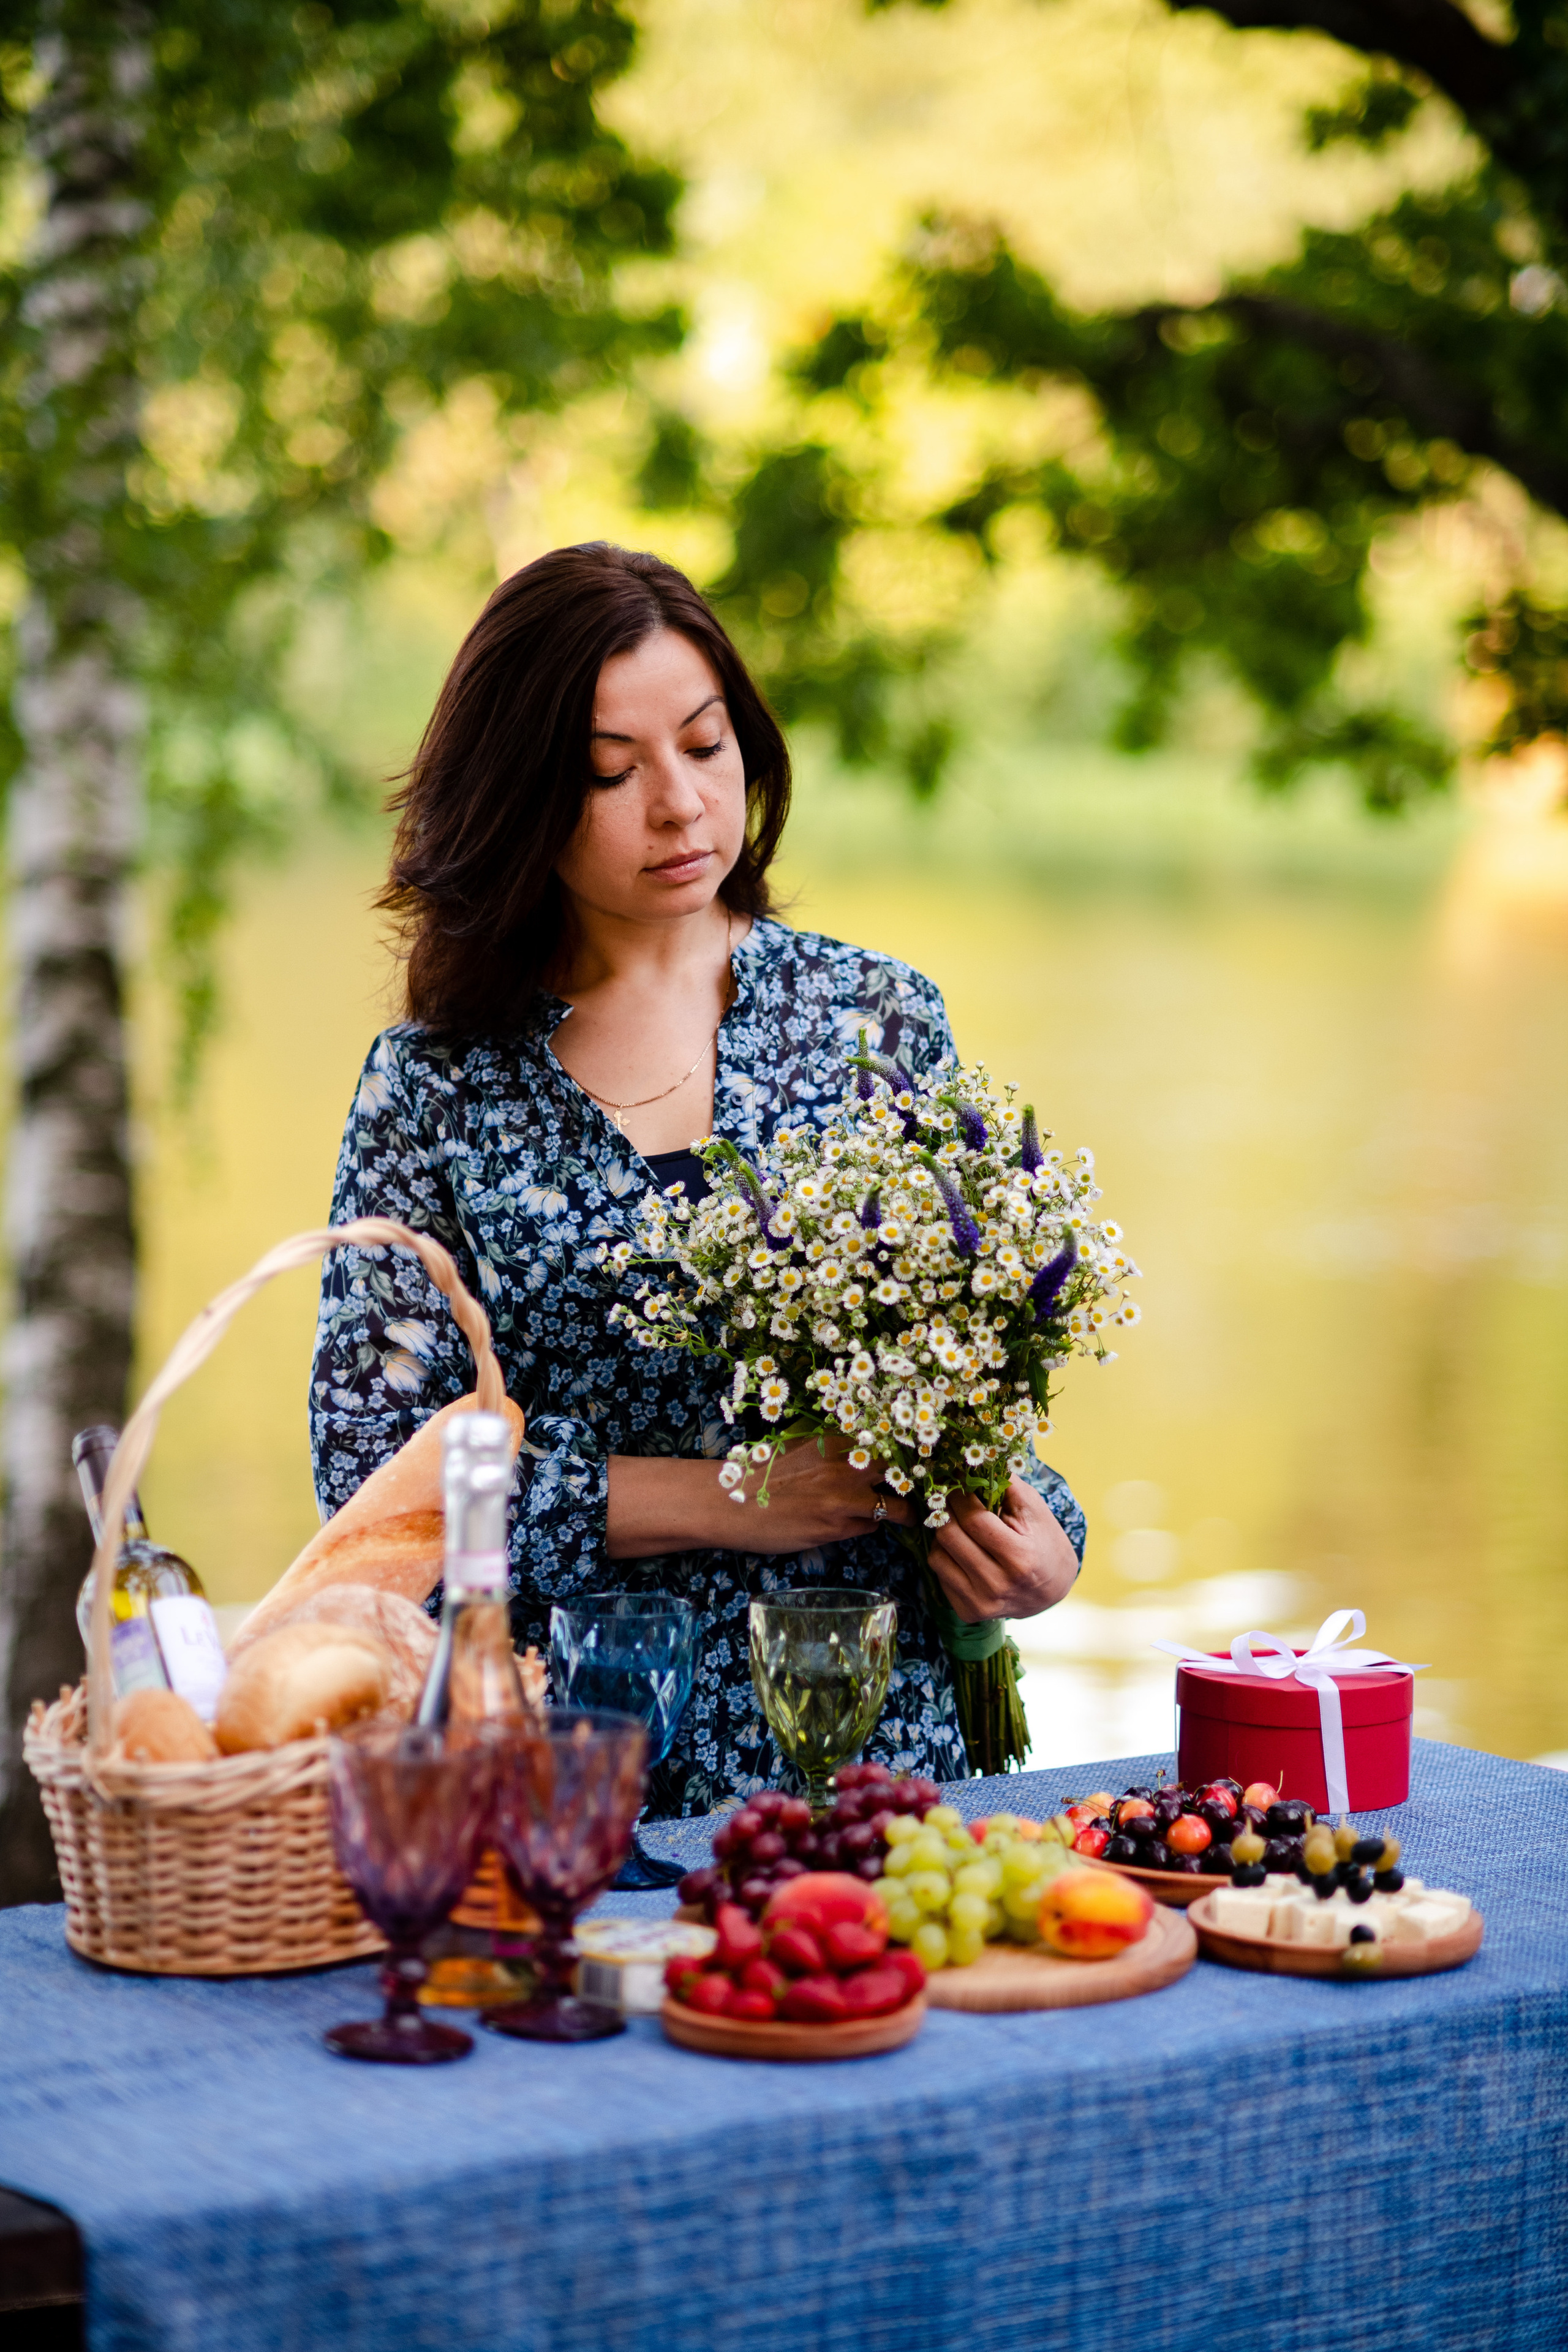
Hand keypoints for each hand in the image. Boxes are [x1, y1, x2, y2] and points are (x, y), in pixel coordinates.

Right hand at [605, 1438, 911, 1559]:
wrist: (727, 1502)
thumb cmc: (761, 1473)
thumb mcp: (800, 1447)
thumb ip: (836, 1448)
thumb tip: (870, 1454)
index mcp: (836, 1437)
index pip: (893, 1438)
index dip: (916, 1448)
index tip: (933, 1452)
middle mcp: (845, 1464)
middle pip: (904, 1470)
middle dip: (918, 1480)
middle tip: (929, 1486)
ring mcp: (843, 1497)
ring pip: (895, 1505)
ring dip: (904, 1510)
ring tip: (911, 1513)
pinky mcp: (835, 1526)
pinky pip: (871, 1527)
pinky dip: (873, 1525)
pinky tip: (865, 1522)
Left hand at [927, 1480, 1077, 1623]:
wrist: (1052, 1589)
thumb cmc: (1044, 1542)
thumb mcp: (1035, 1510)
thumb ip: (1006, 1485)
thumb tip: (973, 1461)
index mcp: (1019, 1559)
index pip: (973, 1520)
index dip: (959, 1496)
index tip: (955, 1481)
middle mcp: (997, 1585)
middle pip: (949, 1537)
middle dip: (947, 1511)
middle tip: (950, 1499)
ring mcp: (980, 1603)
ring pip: (937, 1556)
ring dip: (944, 1535)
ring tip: (959, 1527)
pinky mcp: (968, 1612)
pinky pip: (939, 1574)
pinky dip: (946, 1556)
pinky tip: (963, 1550)